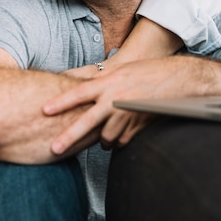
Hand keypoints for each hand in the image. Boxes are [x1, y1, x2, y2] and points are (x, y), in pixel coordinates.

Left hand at [44, 56, 206, 153]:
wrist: (176, 80)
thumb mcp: (118, 71)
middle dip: (69, 137)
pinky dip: (119, 141)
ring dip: (102, 139)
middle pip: (87, 122)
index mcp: (107, 84)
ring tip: (104, 134)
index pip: (78, 94)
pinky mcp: (138, 128)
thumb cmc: (144, 72)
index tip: (45, 110)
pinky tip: (122, 132)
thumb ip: (98, 81)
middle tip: (53, 148)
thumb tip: (75, 83)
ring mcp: (127, 116)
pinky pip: (122, 142)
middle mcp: (114, 100)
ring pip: (106, 137)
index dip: (60, 102)